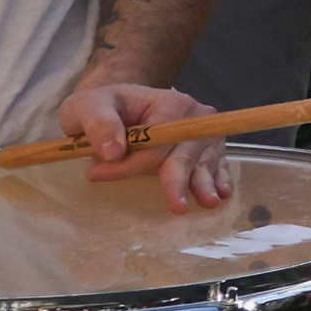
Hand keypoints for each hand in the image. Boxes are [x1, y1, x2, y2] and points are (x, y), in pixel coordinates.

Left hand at [56, 79, 231, 208]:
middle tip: (176, 206)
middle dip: (178, 180)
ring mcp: (203, 135)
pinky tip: (223, 192)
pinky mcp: (206, 150)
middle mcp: (195, 118)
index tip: (95, 174)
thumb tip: (112, 152)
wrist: (118, 105)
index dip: (131, 163)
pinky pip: (216, 165)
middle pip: (184, 155)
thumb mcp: (87, 106)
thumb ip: (98, 124)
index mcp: (169, 104)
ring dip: (203, 183)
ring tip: (207, 202)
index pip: (155, 142)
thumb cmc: (102, 107)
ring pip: (202, 163)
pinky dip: (220, 178)